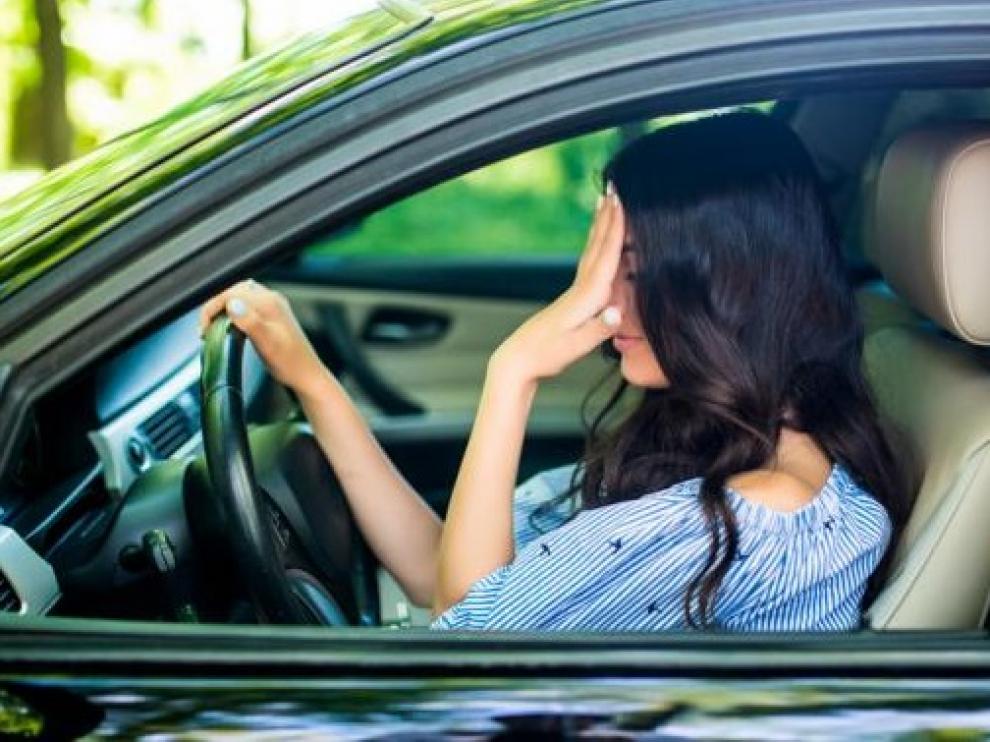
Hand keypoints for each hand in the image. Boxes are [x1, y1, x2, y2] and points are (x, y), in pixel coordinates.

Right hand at [199, 280, 329, 397]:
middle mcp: (272, 300)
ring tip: (214, 328)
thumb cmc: (290, 364)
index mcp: (269, 303)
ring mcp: (274, 307)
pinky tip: (231, 328)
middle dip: (216, 307)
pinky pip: (248, 306)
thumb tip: (233, 305)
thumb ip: (249, 322)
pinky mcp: (273, 316)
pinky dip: (234, 314)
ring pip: (240, 298)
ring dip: (224, 309)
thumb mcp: (266, 344)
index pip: (230, 292)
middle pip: (234, 291)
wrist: (307, 376)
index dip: (212, 308)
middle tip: (206, 328)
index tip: (204, 327)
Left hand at [490, 188, 624, 384]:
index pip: (606, 258)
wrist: (518, 361)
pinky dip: (596, 247)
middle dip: (608, 217)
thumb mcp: (575, 347)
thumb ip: (598, 329)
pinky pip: (588, 264)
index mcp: (585, 298)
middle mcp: (579, 289)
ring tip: (604, 203)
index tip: (622, 203)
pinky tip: (597, 244)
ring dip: (600, 226)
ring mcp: (574, 292)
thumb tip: (617, 312)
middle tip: (615, 188)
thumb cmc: (546, 356)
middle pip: (597, 246)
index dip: (616, 230)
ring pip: (592, 251)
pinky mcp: (571, 299)